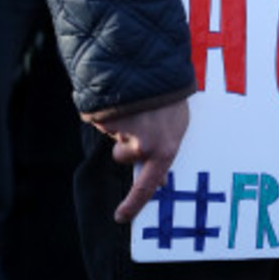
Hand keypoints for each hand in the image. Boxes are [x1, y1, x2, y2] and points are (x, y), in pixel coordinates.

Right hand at [91, 100, 189, 223]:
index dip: (133, 204)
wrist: (151, 61)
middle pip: (124, 155)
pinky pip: (102, 118)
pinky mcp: (102, 118)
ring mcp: (122, 133)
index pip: (146, 186)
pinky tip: (120, 92)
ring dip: (120, 122)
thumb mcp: (176, 122)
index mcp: (164, 148)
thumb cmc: (169, 91)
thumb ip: (165, 149)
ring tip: (134, 99)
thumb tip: (160, 181)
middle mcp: (142, 145)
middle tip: (139, 117)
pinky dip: (108, 108)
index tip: (121, 217)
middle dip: (125, 142)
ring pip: (113, 135)